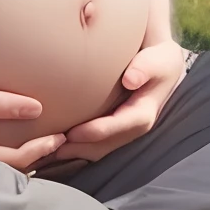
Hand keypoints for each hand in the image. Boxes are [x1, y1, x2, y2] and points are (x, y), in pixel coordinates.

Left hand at [54, 38, 187, 162]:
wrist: (159, 64)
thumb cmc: (158, 58)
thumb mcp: (161, 58)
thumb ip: (148, 66)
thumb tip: (131, 80)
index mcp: (146, 112)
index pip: (123, 127)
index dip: (99, 132)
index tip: (73, 133)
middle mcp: (133, 128)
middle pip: (106, 145)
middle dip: (80, 149)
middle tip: (51, 146)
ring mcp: (122, 131)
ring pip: (98, 149)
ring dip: (75, 152)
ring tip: (48, 149)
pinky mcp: (113, 129)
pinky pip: (94, 143)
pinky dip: (76, 146)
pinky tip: (55, 142)